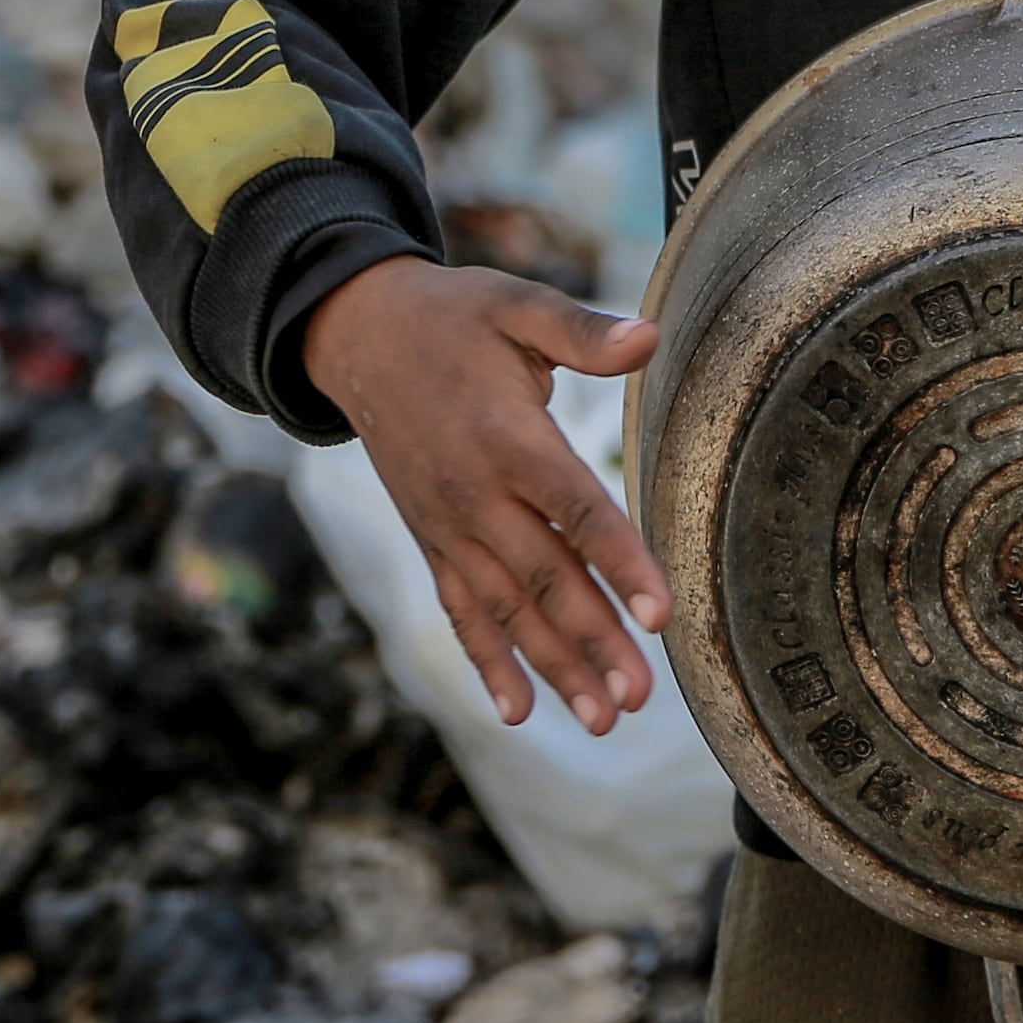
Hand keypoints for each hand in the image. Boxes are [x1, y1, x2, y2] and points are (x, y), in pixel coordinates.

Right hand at [297, 257, 668, 737]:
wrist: (360, 336)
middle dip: (594, 640)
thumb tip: (649, 336)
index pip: (575, 510)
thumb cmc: (454, 317)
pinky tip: (518, 711)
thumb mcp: (516, 305)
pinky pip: (459, 610)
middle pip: (544, 577)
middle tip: (641, 695)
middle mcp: (474, 493)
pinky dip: (486, 662)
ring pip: (507, 608)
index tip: (661, 614)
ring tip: (603, 718)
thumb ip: (581, 330)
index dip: (620, 561)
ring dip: (554, 666)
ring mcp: (448, 525)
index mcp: (508, 437)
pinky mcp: (431, 539)